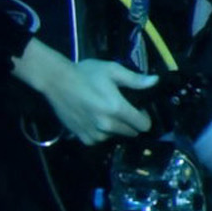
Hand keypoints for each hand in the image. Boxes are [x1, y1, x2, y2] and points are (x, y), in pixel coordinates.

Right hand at [10, 44, 155, 142]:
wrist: (56, 81)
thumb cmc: (86, 74)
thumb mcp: (112, 70)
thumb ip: (135, 79)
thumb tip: (155, 81)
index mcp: (117, 109)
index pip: (143, 125)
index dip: (145, 117)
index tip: (139, 109)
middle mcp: (106, 125)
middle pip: (131, 133)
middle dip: (131, 123)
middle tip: (122, 109)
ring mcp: (93, 133)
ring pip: (115, 136)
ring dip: (116, 128)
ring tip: (106, 113)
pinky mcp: (81, 137)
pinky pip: (99, 140)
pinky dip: (100, 133)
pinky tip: (95, 119)